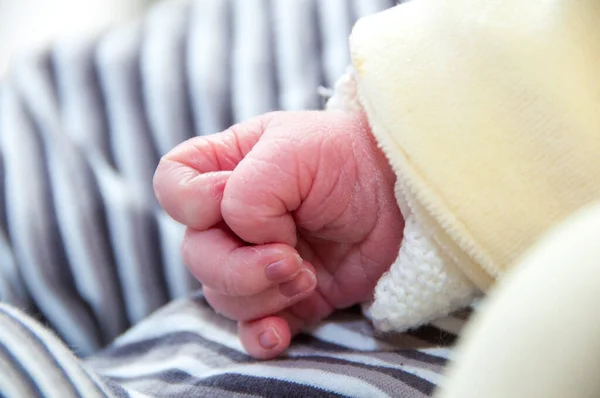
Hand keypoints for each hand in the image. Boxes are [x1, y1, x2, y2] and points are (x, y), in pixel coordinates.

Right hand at [154, 111, 402, 358]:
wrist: (404, 199)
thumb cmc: (350, 158)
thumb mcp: (294, 149)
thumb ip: (249, 189)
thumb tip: (245, 237)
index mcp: (227, 168)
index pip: (172, 185)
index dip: (190, 200)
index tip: (231, 196)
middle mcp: (235, 218)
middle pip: (195, 253)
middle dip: (237, 264)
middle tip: (288, 257)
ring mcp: (259, 260)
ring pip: (222, 295)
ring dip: (262, 292)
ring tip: (307, 274)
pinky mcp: (288, 296)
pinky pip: (254, 328)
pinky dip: (260, 335)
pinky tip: (279, 333)